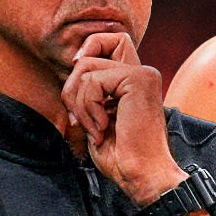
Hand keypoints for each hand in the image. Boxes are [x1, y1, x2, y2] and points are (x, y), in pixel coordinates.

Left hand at [60, 32, 185, 205]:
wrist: (141, 175)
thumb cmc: (120, 155)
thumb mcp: (96, 116)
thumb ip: (90, 89)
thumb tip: (73, 64)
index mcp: (134, 79)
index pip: (109, 40)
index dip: (88, 50)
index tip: (78, 80)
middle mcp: (142, 72)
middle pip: (92, 49)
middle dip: (73, 84)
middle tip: (80, 116)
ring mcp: (142, 74)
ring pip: (86, 68)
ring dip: (80, 104)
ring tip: (96, 128)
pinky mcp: (138, 80)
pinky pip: (93, 82)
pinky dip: (88, 109)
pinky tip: (104, 128)